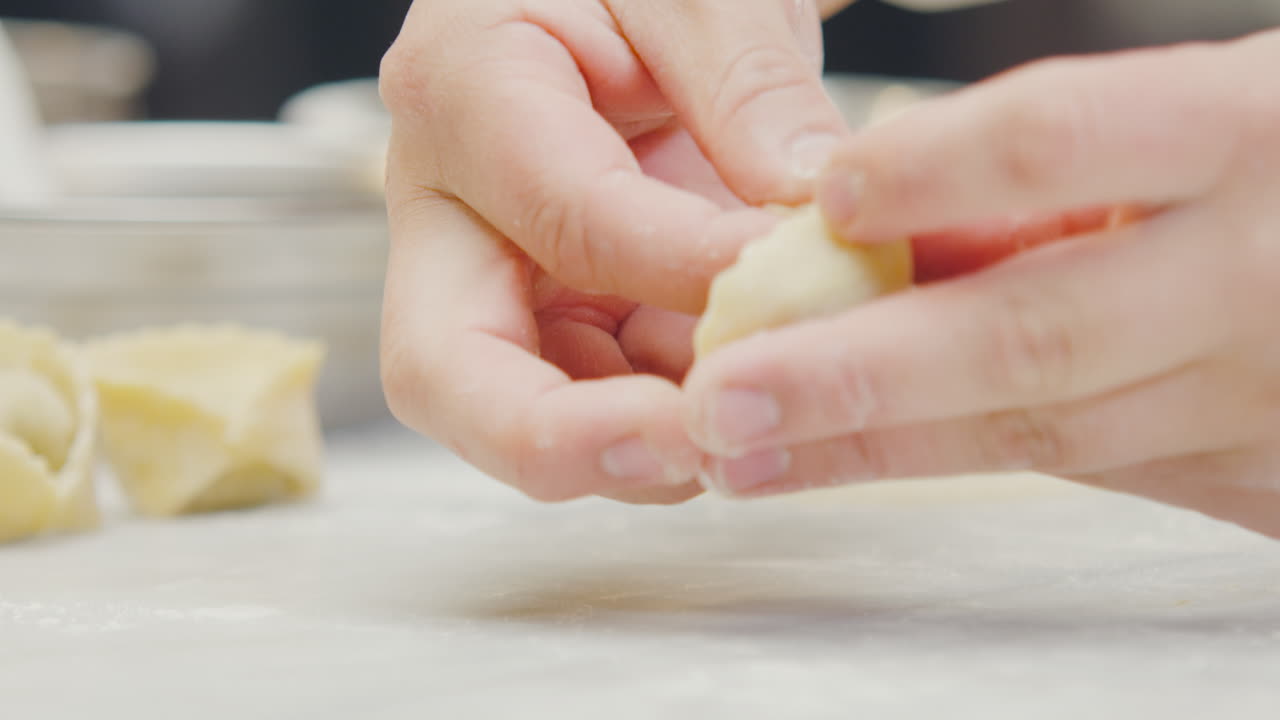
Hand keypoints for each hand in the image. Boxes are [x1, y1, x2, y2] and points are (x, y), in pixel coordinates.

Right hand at [378, 1, 853, 501]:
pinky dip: (674, 413)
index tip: (810, 276)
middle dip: (569, 441)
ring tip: (765, 418)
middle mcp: (448, 205)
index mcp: (463, 91)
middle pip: (448, 371)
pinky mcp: (550, 309)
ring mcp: (493, 271)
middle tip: (704, 451)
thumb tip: (808, 215)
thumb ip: (753, 88)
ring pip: (521, 410)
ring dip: (641, 443)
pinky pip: (595, 394)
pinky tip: (757, 389)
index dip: (687, 268)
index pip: (567, 217)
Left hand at [684, 30, 1279, 537]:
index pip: (1063, 144)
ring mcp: (1261, 399)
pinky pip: (1088, 471)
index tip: (822, 199)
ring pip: (1042, 435)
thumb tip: (880, 211)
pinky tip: (846, 464)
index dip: (932, 169)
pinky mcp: (1262, 479)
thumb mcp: (1223, 110)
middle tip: (723, 397)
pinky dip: (953, 466)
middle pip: (1031, 336)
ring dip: (873, 450)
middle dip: (858, 377)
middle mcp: (1256, 276)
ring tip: (744, 452)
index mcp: (1254, 133)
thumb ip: (1069, 163)